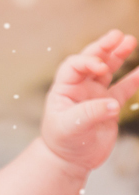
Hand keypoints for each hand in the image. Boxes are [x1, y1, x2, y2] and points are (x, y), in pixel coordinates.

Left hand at [42, 30, 138, 172]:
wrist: (70, 160)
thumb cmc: (62, 142)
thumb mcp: (70, 128)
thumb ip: (90, 114)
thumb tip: (113, 105)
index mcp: (63, 89)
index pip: (74, 66)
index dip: (88, 61)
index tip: (102, 67)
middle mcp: (78, 88)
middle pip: (91, 61)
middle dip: (103, 47)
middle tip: (118, 35)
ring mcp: (94, 95)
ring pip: (108, 70)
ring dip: (118, 55)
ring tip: (130, 41)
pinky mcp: (108, 106)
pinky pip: (123, 88)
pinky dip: (133, 78)